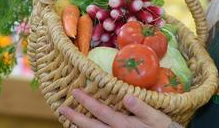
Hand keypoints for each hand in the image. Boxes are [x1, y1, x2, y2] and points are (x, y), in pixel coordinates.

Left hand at [58, 89, 172, 127]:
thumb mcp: (156, 117)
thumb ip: (141, 108)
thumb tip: (127, 96)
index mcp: (124, 124)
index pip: (101, 112)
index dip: (87, 102)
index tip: (75, 92)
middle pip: (92, 126)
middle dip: (76, 117)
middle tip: (62, 108)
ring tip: (68, 121)